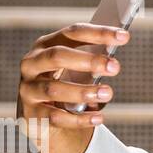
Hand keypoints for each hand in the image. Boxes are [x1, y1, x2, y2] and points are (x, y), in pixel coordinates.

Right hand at [16, 23, 127, 152]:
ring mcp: (29, 89)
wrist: (41, 119)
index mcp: (46, 46)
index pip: (72, 33)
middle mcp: (32, 64)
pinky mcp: (32, 115)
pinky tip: (98, 118)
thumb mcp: (76, 71)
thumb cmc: (64, 86)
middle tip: (115, 66)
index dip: (98, 33)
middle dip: (88, 61)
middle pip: (57, 56)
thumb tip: (112, 63)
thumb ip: (91, 64)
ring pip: (54, 88)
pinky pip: (56, 117)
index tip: (123, 36)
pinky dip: (79, 119)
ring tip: (108, 93)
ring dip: (84, 91)